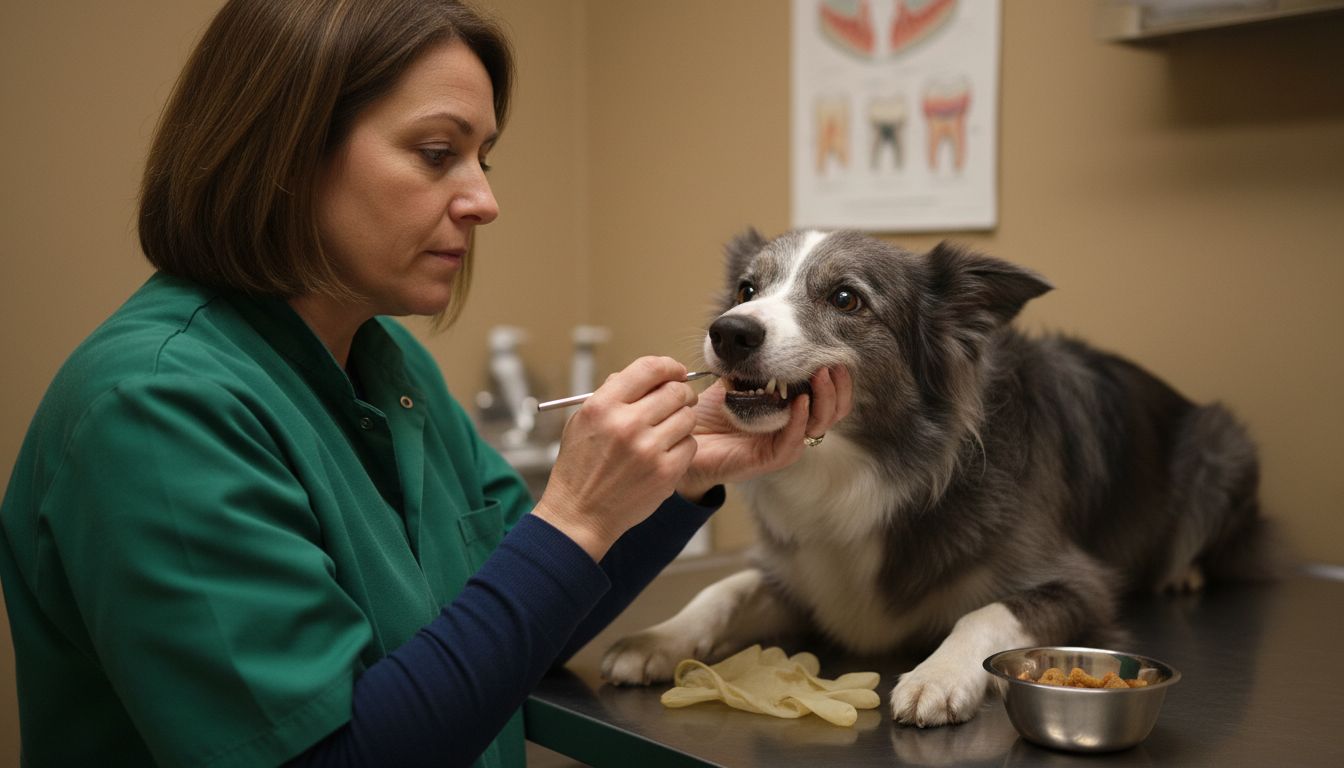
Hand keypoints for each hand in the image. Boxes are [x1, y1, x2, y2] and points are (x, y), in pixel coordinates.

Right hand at [533, 357, 698, 559]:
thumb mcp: (583, 420)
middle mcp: (626, 424)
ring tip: (667, 430)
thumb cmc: (580, 467)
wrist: (580, 513)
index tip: (676, 371)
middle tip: (678, 401)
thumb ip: (613, 394)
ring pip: (688, 418)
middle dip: (681, 393)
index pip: (649, 368)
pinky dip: (683, 446)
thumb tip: (650, 376)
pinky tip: (666, 452)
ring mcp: (648, 450)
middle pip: (676, 391)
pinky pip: (690, 445)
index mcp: (603, 406)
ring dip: (683, 420)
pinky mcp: (665, 473)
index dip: (669, 366)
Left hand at [676, 366, 851, 501]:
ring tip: (819, 376)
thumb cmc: (707, 411)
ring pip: (819, 425)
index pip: (827, 396)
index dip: (837, 378)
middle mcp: (792, 426)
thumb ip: (754, 360)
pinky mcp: (769, 458)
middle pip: (833, 411)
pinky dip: (799, 421)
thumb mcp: (734, 378)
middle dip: (838, 387)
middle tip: (832, 365)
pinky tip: (799, 403)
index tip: (836, 354)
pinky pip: (793, 442)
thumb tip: (765, 330)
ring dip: (824, 399)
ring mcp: (783, 442)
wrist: (681, 436)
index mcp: (790, 408)